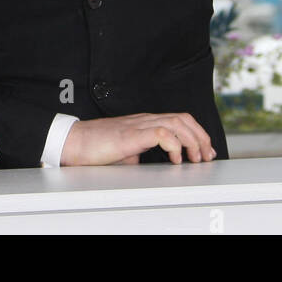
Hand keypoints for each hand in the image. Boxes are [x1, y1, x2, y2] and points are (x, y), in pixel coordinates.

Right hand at [61, 113, 215, 165]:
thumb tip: (149, 163)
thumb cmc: (95, 147)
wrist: (74, 142)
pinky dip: (174, 145)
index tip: (205, 151)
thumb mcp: (124, 151)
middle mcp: (145, 120)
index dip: (196, 133)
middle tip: (207, 156)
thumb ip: (139, 153)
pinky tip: (175, 158)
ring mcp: (139, 125)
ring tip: (195, 158)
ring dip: (192, 141)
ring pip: (176, 123)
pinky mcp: (132, 135)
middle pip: (183, 118)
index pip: (178, 119)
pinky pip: (161, 133)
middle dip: (201, 136)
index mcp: (145, 122)